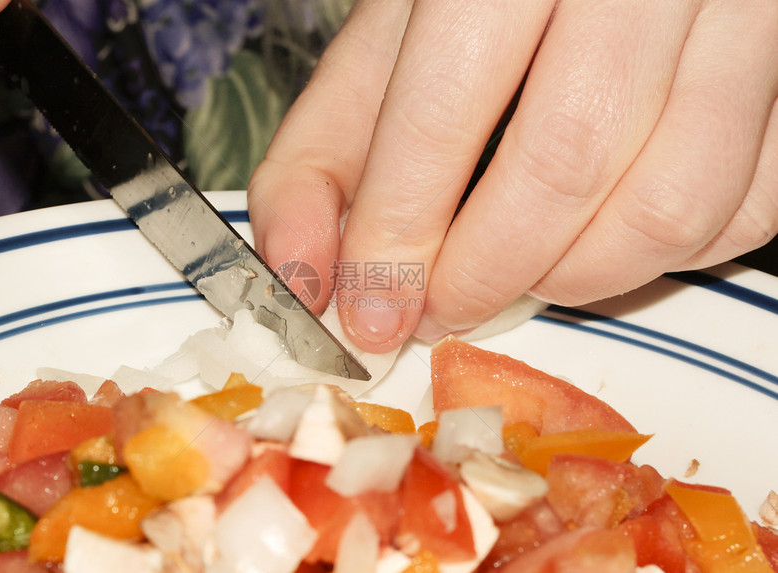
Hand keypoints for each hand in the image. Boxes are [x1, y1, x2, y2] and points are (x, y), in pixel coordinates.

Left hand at [249, 0, 777, 352]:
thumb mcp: (391, 42)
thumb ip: (328, 149)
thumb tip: (302, 273)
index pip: (446, 109)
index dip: (400, 233)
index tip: (370, 310)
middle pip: (564, 164)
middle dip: (484, 274)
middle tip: (439, 309)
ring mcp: (744, 21)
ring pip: (669, 204)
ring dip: (576, 278)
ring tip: (522, 273)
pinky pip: (746, 208)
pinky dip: (667, 257)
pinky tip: (606, 235)